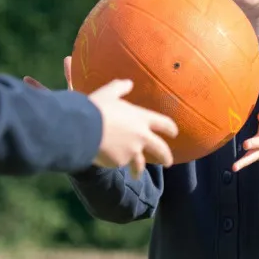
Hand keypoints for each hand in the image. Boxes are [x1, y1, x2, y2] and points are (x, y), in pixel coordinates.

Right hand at [24, 57, 177, 175]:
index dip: (171, 128)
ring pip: (139, 164)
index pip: (164, 123)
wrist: (83, 129)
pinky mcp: (119, 162)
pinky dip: (116, 163)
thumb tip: (129, 83)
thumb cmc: (97, 108)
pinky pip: (119, 164)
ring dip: (138, 170)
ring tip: (136, 175)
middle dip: (166, 157)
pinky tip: (109, 161)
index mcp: (141, 118)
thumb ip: (120, 88)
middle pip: (160, 150)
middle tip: (168, 163)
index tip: (174, 134)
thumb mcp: (109, 93)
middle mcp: (141, 137)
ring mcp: (132, 152)